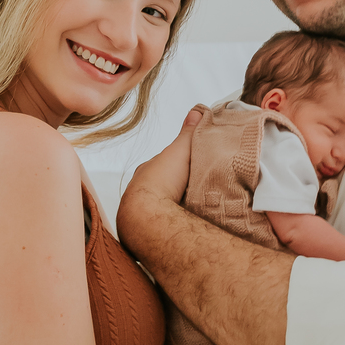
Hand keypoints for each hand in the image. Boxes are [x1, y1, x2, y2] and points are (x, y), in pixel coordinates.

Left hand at [118, 107, 203, 248]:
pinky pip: (166, 223)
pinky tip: (191, 223)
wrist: (149, 216)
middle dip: (180, 187)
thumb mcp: (180, 150)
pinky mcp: (148, 232)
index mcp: (146, 173)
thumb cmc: (160, 181)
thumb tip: (197, 112)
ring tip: (201, 208)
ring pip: (165, 206)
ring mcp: (144, 213)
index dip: (178, 166)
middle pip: (165, 187)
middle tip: (202, 189)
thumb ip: (189, 133)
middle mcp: (142, 192)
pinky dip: (176, 222)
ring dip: (179, 206)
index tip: (195, 167)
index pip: (163, 166)